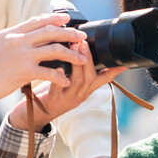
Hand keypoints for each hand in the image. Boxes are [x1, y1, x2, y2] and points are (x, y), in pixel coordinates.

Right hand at [0, 13, 88, 108]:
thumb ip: (12, 41)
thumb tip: (26, 38)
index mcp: (10, 33)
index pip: (36, 21)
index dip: (53, 18)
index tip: (66, 19)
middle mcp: (17, 40)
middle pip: (50, 31)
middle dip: (69, 33)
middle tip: (81, 36)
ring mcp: (21, 55)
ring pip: (54, 49)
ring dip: (71, 54)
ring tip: (82, 59)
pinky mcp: (24, 72)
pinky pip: (49, 72)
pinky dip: (60, 77)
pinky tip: (66, 80)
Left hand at [6, 40, 123, 131]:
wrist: (34, 116)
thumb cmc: (51, 95)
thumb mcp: (68, 84)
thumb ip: (77, 70)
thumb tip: (81, 50)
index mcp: (85, 90)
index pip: (103, 80)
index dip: (114, 71)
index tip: (124, 63)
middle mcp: (79, 95)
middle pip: (91, 78)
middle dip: (90, 59)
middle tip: (84, 42)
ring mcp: (67, 98)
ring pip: (78, 81)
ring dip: (78, 63)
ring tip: (74, 47)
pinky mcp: (53, 100)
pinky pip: (58, 88)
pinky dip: (59, 76)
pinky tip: (58, 66)